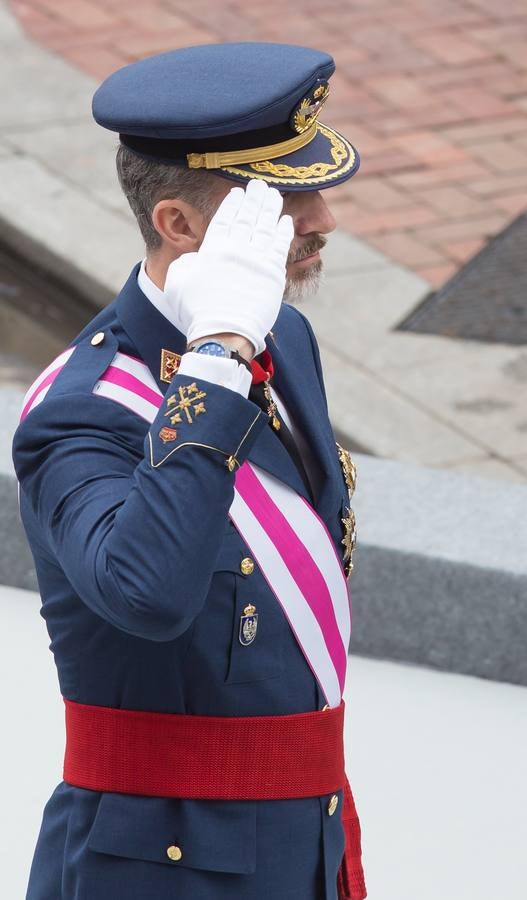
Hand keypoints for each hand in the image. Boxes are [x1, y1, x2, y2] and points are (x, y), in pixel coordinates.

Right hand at [163, 179, 293, 355]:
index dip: (232, 204)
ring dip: (270, 208)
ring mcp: (257, 259)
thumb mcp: (178, 281)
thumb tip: (196, 259)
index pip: (224, 219)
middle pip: (247, 217)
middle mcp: (237, 248)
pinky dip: (283, 231)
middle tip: (258, 184)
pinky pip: (281, 245)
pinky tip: (285, 220)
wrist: (224, 332)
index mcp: (213, 248)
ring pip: (266, 226)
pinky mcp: (274, 274)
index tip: (237, 193)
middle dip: (253, 198)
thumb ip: (187, 263)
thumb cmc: (197, 311)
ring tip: (273, 194)